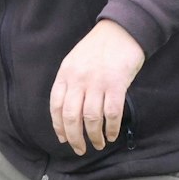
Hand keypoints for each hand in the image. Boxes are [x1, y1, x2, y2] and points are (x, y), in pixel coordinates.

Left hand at [49, 19, 145, 154]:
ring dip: (94, 136)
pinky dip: (111, 127)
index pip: (56, 106)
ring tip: (98, 144)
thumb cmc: (98, 48)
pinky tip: (111, 135)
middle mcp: (78, 80)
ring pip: (91, 118)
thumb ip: (70, 84)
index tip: (63, 139)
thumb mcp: (74, 62)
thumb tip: (68, 112)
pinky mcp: (117, 84)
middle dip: (74, 137)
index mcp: (65, 75)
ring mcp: (97, 82)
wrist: (122, 30)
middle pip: (71, 116)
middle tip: (80, 149)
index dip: (59, 126)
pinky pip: (112, 112)